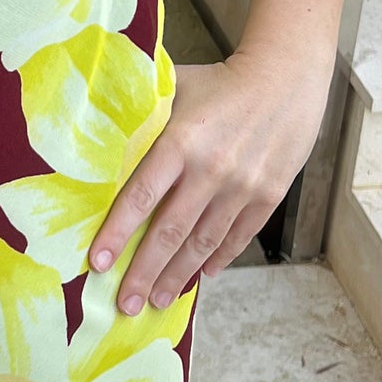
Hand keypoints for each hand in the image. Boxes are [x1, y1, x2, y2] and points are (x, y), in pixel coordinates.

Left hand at [86, 49, 332, 315]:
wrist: (286, 76)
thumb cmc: (219, 83)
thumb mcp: (175, 89)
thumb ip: (141, 116)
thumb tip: (95, 134)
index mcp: (180, 141)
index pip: (141, 196)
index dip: (117, 233)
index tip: (97, 264)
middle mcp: (211, 170)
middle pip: (170, 232)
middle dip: (144, 273)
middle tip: (124, 305)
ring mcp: (243, 186)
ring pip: (204, 243)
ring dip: (178, 276)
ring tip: (158, 301)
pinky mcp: (268, 195)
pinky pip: (238, 236)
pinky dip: (217, 259)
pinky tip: (200, 276)